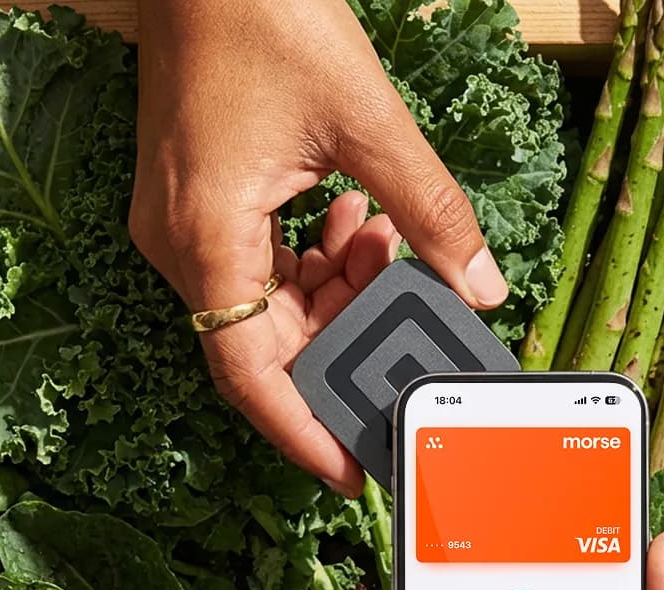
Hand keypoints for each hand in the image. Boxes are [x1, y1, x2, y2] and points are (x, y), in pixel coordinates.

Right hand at [129, 0, 507, 494]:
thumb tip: (481, 286)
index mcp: (206, 235)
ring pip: (272, 309)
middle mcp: (183, 245)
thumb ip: (431, 211)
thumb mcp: (367, 117)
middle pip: (267, 347)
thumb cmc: (262, 11)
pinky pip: (265, 271)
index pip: (249, 374)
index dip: (303, 432)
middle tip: (405, 340)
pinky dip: (318, 263)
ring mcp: (187, 229)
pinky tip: (357, 224)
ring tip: (388, 245)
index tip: (352, 470)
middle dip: (344, 345)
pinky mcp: (204, 211)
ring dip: (340, 295)